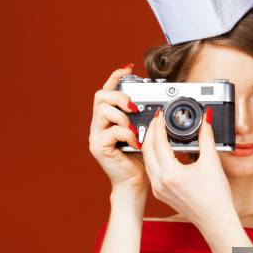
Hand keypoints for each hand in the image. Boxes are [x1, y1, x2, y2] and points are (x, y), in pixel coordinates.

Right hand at [88, 64, 148, 197]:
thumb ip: (143, 118)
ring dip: (123, 116)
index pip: (106, 91)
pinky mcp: (98, 147)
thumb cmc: (141, 159)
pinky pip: (111, 130)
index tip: (128, 68)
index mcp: (108, 119)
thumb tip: (156, 104)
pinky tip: (135, 143)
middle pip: (100, 96)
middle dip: (120, 97)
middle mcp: (98, 125)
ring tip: (134, 129)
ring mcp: (95, 136)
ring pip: (103, 110)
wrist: (135, 183)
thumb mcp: (144, 132)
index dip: (115, 77)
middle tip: (134, 107)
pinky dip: (127, 134)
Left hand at [141, 107, 234, 227]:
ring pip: (147, 161)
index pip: (158, 142)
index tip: (162, 115)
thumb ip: (206, 137)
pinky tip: (161, 151)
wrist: (215, 220)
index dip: (159, 125)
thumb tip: (205, 121)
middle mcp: (160, 182)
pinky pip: (151, 171)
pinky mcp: (161, 194)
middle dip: (151, 132)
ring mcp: (158, 190)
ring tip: (157, 132)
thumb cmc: (215, 197)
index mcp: (170, 174)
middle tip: (157, 120)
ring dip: (150, 145)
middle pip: (147, 150)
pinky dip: (153, 157)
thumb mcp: (211, 162)